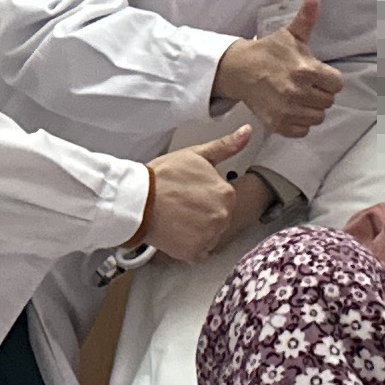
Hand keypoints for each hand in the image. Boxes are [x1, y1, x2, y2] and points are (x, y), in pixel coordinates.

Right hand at [138, 128, 261, 260]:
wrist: (136, 199)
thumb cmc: (163, 176)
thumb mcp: (197, 154)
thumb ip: (226, 146)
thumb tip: (248, 131)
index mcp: (227, 193)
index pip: (224, 199)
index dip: (205, 196)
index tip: (190, 193)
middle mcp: (222, 217)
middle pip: (218, 218)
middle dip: (203, 214)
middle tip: (181, 205)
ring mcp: (209, 236)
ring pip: (210, 236)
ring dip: (197, 231)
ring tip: (177, 218)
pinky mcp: (194, 252)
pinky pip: (199, 252)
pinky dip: (189, 246)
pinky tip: (176, 233)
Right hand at [213, 0, 342, 136]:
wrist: (240, 70)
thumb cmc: (269, 52)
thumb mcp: (291, 34)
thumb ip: (307, 17)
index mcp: (306, 70)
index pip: (337, 84)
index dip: (329, 79)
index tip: (318, 75)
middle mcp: (298, 92)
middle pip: (328, 101)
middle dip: (320, 93)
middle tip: (306, 85)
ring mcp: (288, 110)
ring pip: (317, 117)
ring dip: (311, 108)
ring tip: (299, 97)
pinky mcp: (278, 124)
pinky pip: (302, 130)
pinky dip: (299, 123)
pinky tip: (292, 109)